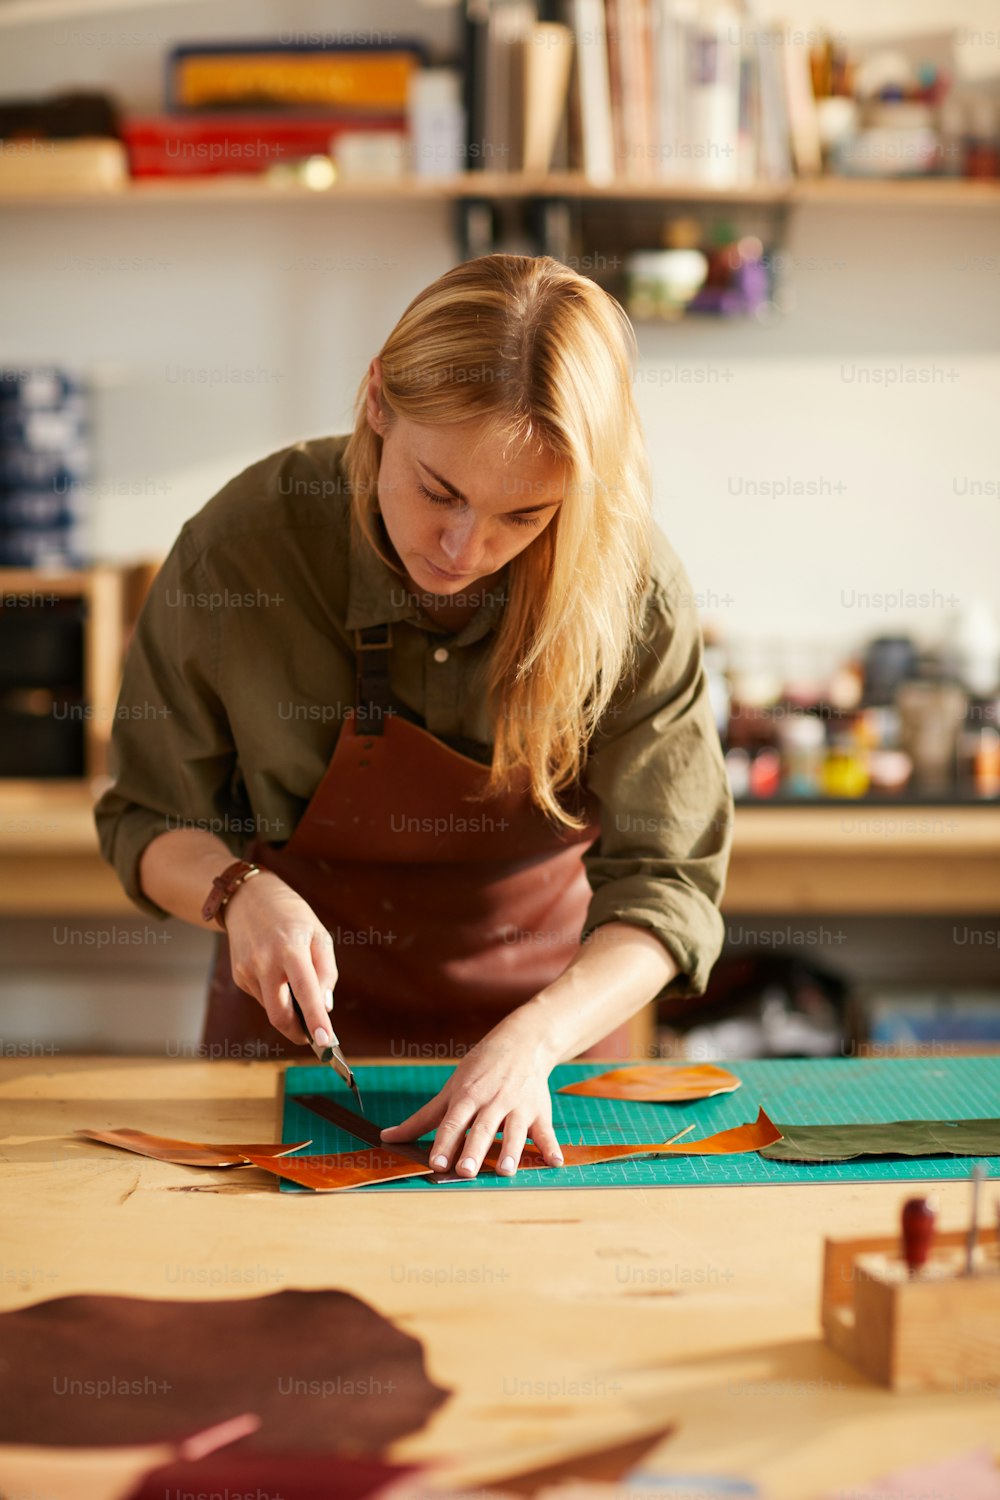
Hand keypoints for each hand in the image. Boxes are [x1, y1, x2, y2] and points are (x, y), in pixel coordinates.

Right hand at [223, 871, 338, 1045]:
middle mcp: (265, 962)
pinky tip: (277, 975)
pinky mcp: (239, 976)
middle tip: (314, 1037)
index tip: (327, 1042)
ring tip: (296, 988)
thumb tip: (325, 1006)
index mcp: (290, 949)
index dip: (316, 1021)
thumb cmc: (291, 915)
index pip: (306, 993)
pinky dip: (275, 996)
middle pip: (280, 1015)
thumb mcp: (319, 934)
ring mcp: (248, 970)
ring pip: (271, 1008)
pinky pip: (262, 997)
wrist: (248, 898)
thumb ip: (326, 971)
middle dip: (298, 1032)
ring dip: (288, 1010)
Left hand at [379, 1007, 563, 1178]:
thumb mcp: (451, 1089)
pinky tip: (555, 1162)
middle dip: (473, 1150)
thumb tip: (387, 1138)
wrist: (523, 1043)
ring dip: (511, 1151)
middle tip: (465, 1171)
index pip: (453, 1122)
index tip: (435, 1163)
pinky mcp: (539, 1112)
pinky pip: (546, 1132)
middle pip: (481, 1129)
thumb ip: (422, 1118)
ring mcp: (518, 1107)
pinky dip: (552, 1147)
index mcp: (467, 1097)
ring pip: (514, 1132)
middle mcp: (492, 1102)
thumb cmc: (480, 1070)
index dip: (444, 1143)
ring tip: (506, 1171)